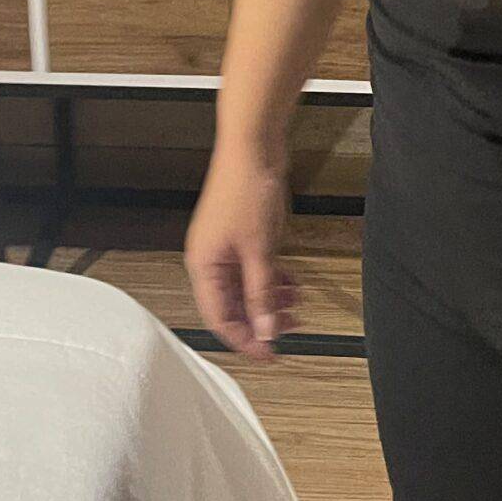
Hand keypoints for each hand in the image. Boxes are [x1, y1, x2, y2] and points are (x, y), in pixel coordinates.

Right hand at [185, 155, 298, 359]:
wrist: (253, 146)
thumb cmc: (245, 188)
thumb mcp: (260, 250)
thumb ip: (262, 292)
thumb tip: (266, 328)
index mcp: (204, 266)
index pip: (220, 318)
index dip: (245, 340)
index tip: (270, 354)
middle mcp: (211, 259)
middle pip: (234, 305)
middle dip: (261, 319)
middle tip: (290, 329)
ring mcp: (227, 247)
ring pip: (247, 287)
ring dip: (271, 299)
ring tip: (296, 304)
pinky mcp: (242, 235)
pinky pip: (255, 268)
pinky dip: (273, 278)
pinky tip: (292, 282)